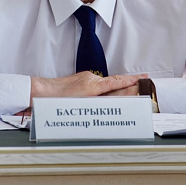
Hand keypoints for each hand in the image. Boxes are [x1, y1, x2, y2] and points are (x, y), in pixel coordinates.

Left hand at [30, 72, 146, 103]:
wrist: (42, 92)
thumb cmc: (57, 101)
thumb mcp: (81, 106)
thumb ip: (100, 104)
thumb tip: (116, 102)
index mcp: (92, 86)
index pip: (116, 82)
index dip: (131, 80)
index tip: (143, 78)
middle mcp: (91, 79)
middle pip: (114, 82)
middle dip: (128, 83)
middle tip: (142, 81)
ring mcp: (86, 78)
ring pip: (105, 83)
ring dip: (115, 87)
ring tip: (127, 91)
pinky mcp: (81, 79)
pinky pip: (97, 83)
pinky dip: (104, 88)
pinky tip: (105, 94)